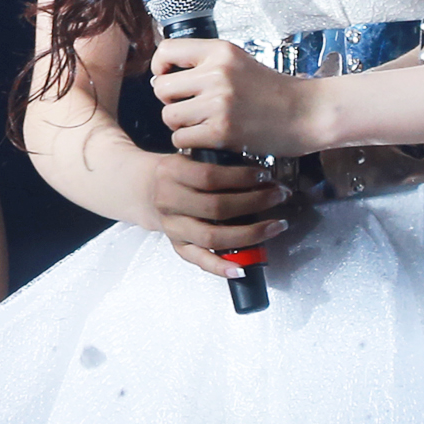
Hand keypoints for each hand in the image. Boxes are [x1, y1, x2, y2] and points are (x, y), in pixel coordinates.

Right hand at [149, 150, 291, 276]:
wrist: (144, 189)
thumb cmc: (177, 170)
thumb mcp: (189, 155)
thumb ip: (216, 160)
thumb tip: (260, 170)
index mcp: (172, 172)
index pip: (210, 176)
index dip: (241, 177)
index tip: (265, 174)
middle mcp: (169, 201)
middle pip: (216, 207)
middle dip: (255, 202)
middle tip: (278, 195)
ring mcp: (173, 227)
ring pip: (212, 237)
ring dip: (250, 234)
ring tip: (275, 226)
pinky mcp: (177, 245)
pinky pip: (200, 260)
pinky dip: (222, 267)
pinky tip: (243, 268)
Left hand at [150, 37, 321, 157]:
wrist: (306, 113)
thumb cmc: (273, 91)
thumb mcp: (240, 62)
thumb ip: (206, 63)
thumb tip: (164, 73)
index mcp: (220, 52)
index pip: (166, 51)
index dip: (160, 67)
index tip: (169, 78)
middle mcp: (216, 73)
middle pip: (162, 88)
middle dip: (170, 100)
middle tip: (189, 106)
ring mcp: (218, 103)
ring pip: (168, 116)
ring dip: (180, 123)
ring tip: (201, 122)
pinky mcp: (221, 131)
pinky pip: (181, 138)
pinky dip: (190, 141)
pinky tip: (208, 136)